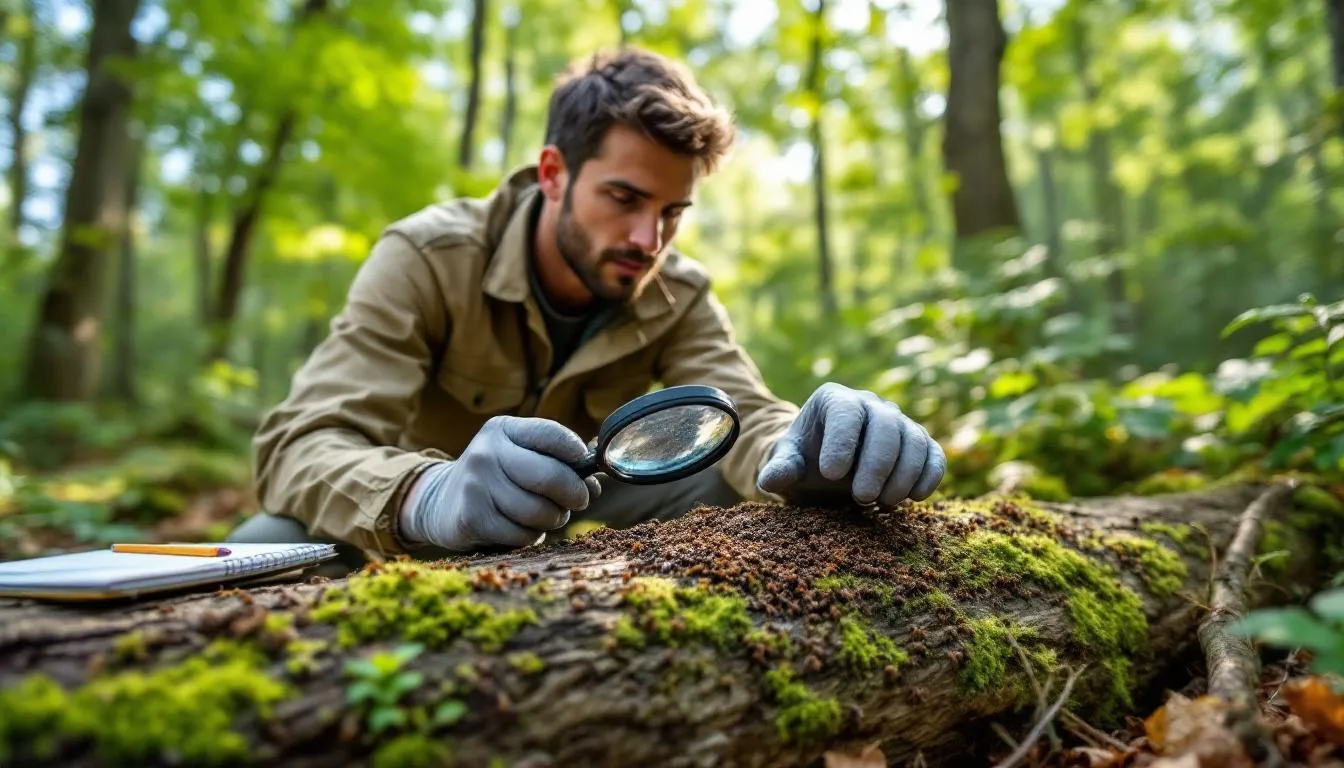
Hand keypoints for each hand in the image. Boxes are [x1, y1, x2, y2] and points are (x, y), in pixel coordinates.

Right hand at [398, 416, 601, 550]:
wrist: (440, 500)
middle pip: (550, 477)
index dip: (578, 454)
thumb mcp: (519, 454)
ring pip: (539, 511)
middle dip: (574, 494)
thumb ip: (557, 460)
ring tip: (548, 515)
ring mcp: (476, 485)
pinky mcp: (472, 518)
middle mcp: (487, 452)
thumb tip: (596, 480)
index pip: (553, 435)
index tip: (587, 468)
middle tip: (579, 500)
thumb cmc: (497, 476)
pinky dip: (532, 536)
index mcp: (503, 429)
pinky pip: (523, 535)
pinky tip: (523, 527)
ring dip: (554, 519)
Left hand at [757, 382, 944, 505]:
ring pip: (914, 439)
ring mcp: (898, 422)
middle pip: (886, 425)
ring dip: (903, 474)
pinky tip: (914, 498)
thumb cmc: (806, 461)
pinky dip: (929, 475)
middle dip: (876, 463)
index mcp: (835, 400)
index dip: (842, 442)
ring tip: (883, 503)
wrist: (827, 468)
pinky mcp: (918, 444)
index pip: (846, 413)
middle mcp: (871, 404)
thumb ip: (780, 469)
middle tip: (861, 497)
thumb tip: (769, 480)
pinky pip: (933, 453)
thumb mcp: (788, 464)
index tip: (831, 474)